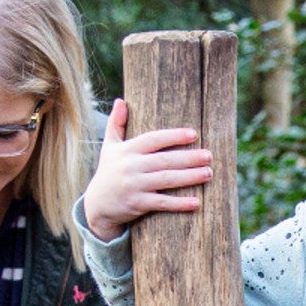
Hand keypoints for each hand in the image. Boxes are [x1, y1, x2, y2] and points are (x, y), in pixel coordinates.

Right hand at [82, 97, 212, 240]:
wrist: (97, 205)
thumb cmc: (109, 171)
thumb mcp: (109, 146)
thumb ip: (116, 123)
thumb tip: (120, 100)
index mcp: (127, 150)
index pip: (153, 139)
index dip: (173, 136)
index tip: (194, 134)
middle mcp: (131, 166)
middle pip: (164, 160)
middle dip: (189, 158)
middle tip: (209, 156)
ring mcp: (134, 186)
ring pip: (166, 179)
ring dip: (189, 177)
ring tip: (208, 173)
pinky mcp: (137, 204)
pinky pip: (162, 203)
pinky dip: (179, 203)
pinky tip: (196, 202)